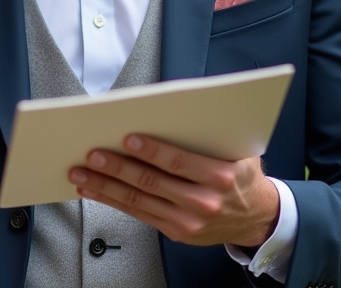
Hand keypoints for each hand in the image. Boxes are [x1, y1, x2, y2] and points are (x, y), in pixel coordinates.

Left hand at [68, 134, 279, 247]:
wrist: (257, 217)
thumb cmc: (242, 175)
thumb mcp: (237, 149)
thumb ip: (207, 134)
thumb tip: (171, 108)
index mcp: (220, 176)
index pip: (179, 162)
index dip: (152, 151)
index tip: (128, 138)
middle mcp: (203, 201)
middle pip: (152, 182)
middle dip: (118, 168)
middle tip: (93, 155)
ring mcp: (188, 221)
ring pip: (139, 201)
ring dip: (106, 187)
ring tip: (82, 173)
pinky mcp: (176, 232)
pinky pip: (139, 214)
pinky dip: (113, 201)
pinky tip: (95, 190)